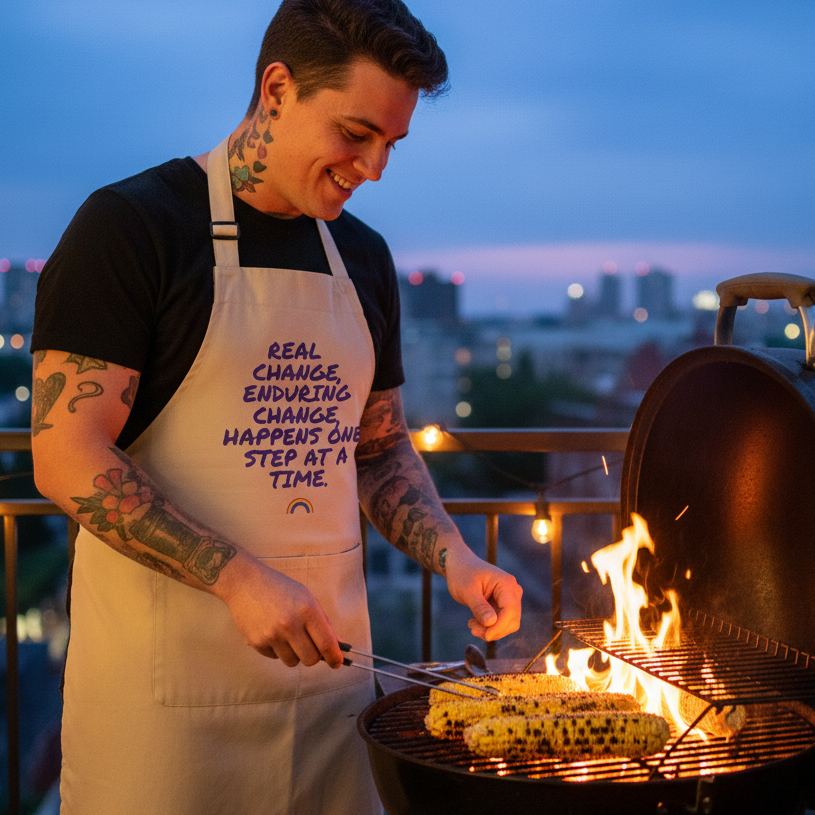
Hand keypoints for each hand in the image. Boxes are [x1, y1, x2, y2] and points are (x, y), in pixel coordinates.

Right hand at [217, 552, 344, 667]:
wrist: (246, 583)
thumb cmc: (281, 588)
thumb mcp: (307, 597)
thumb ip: (324, 622)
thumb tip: (338, 645)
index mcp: (307, 610)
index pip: (326, 643)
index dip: (334, 657)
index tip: (337, 663)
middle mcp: (290, 624)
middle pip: (311, 659)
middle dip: (313, 656)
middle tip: (309, 645)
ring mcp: (271, 635)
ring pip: (292, 662)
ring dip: (294, 653)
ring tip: (287, 635)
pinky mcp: (256, 643)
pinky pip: (275, 658)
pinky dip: (277, 650)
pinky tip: (272, 632)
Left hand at [444, 549, 522, 641]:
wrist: (459, 565)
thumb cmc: (462, 574)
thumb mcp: (467, 591)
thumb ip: (479, 607)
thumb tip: (491, 623)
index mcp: (506, 583)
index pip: (510, 611)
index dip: (499, 627)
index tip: (484, 635)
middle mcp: (513, 590)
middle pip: (512, 620)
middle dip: (494, 630)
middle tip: (472, 629)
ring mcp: (510, 598)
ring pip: (508, 624)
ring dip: (491, 630)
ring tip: (471, 625)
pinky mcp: (504, 604)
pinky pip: (502, 622)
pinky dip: (490, 626)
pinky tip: (474, 622)